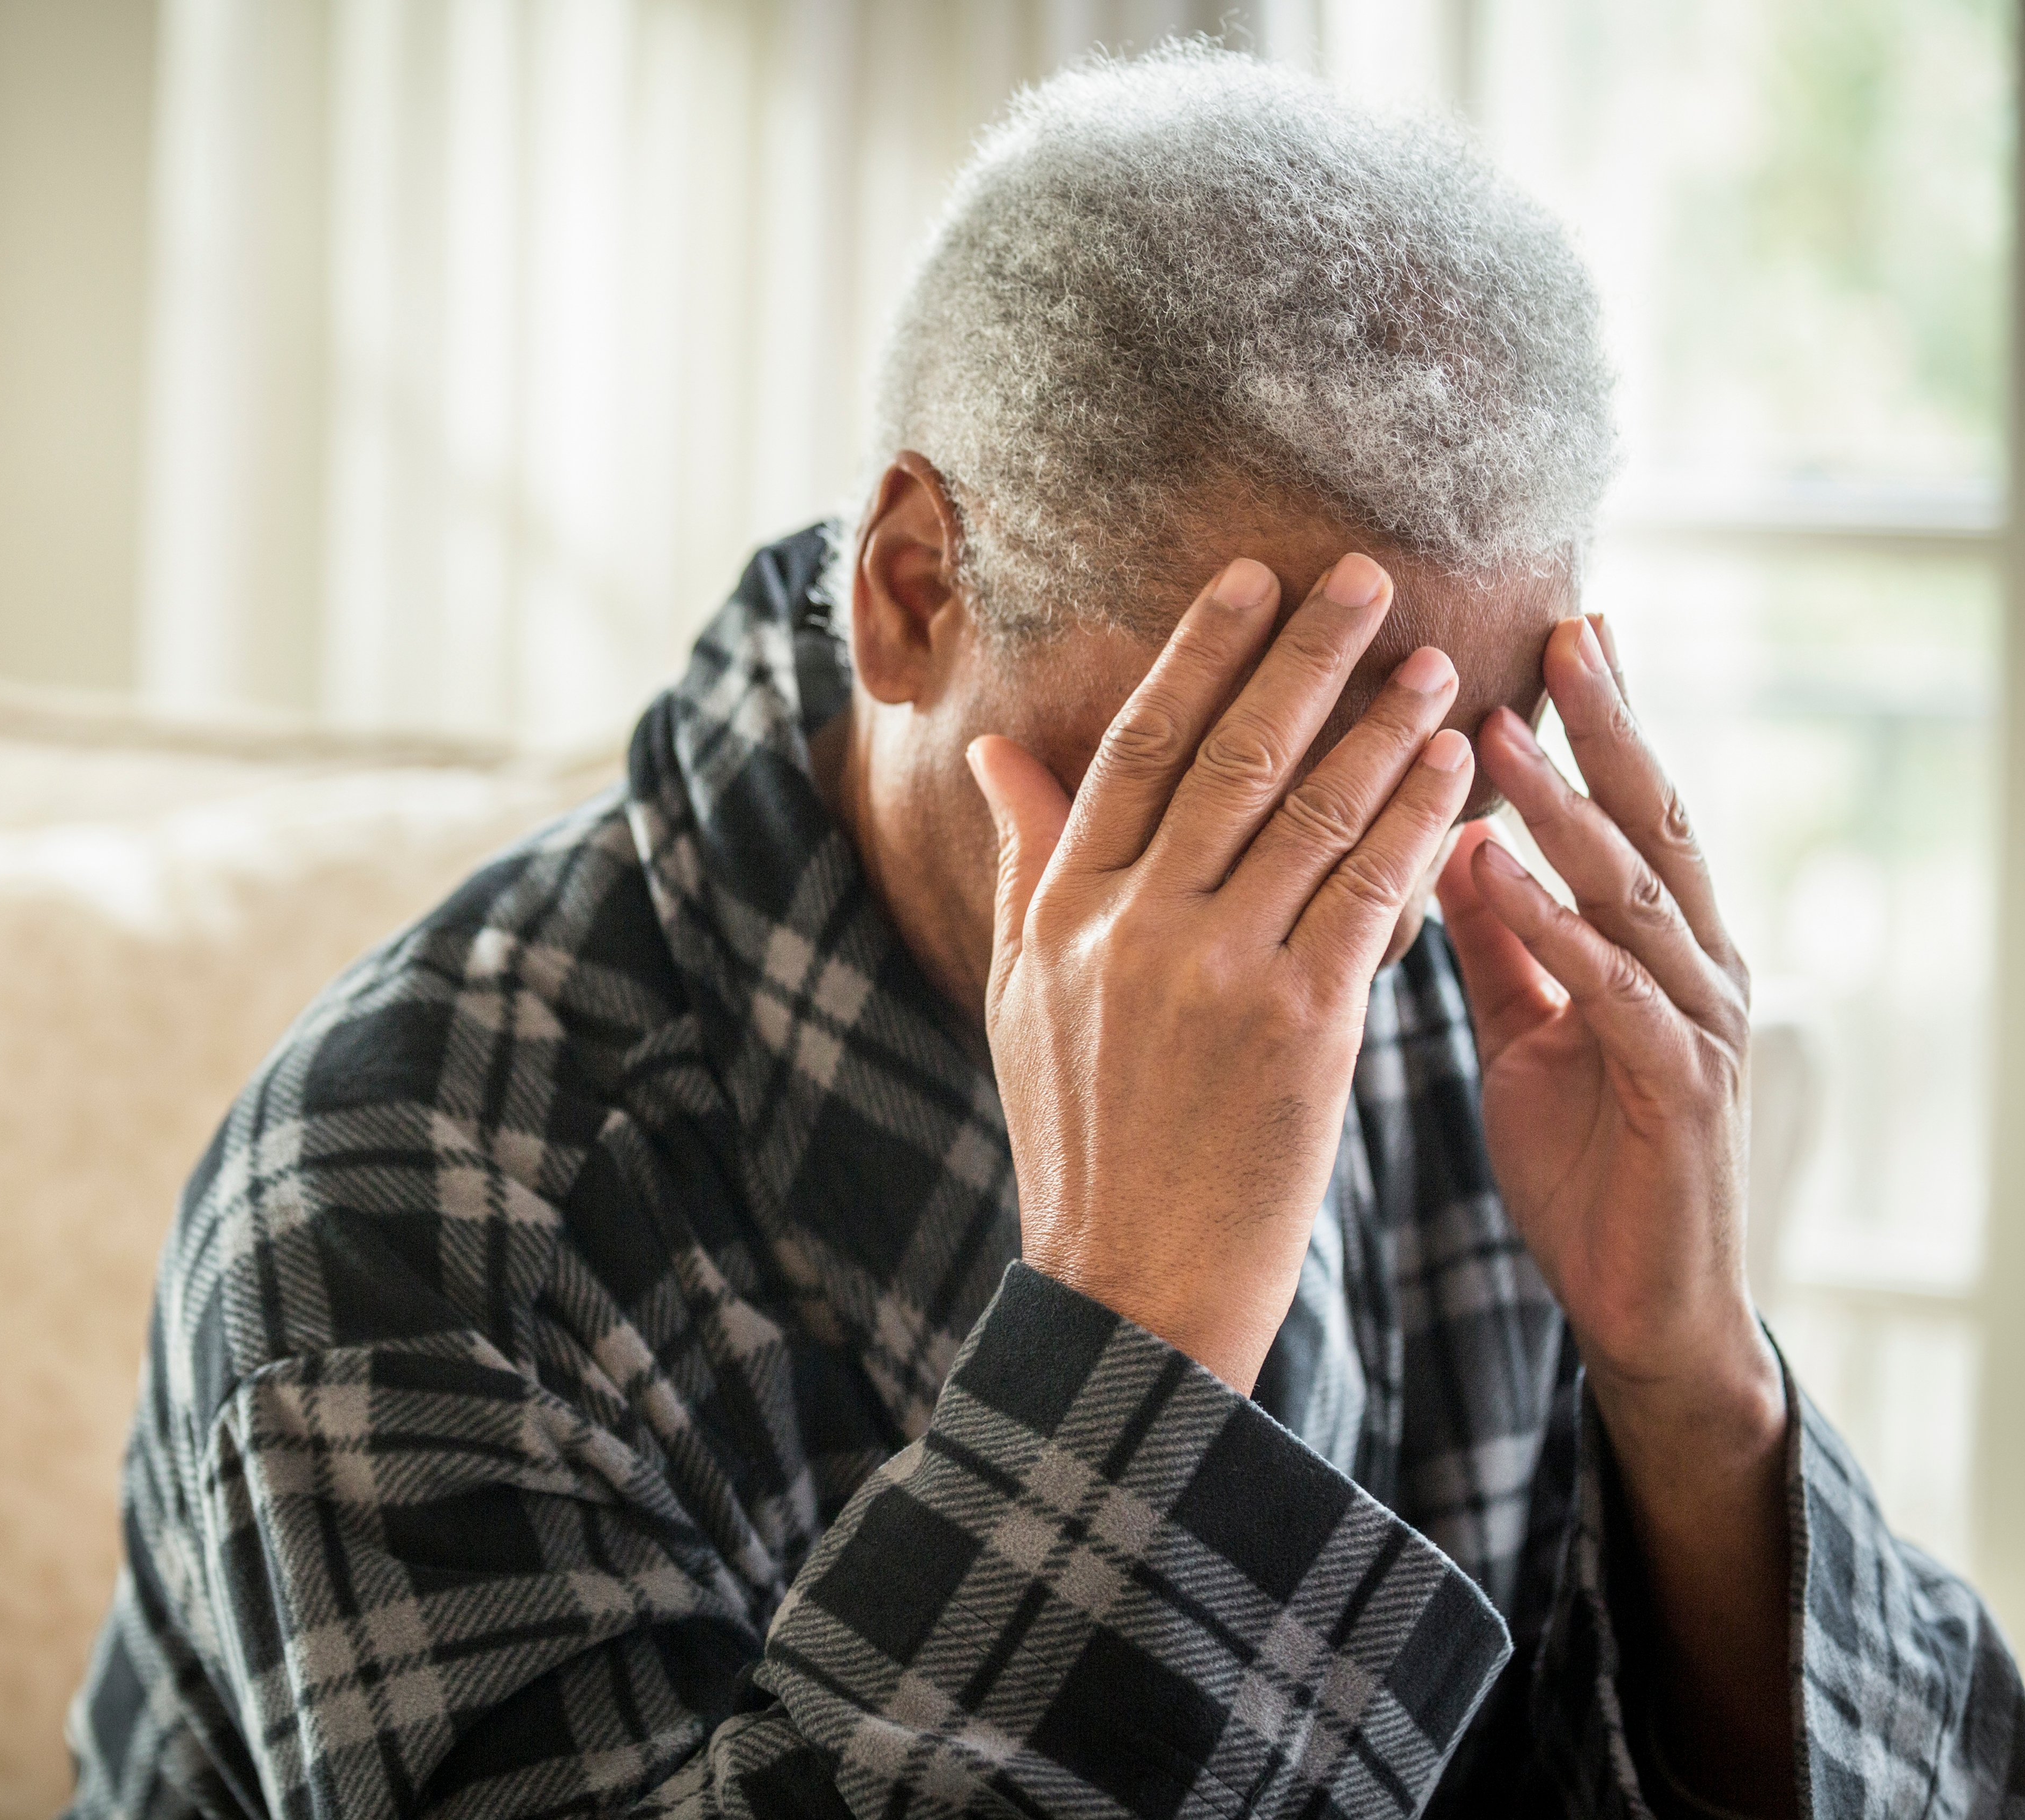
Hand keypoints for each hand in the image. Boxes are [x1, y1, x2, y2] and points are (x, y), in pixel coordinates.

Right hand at [969, 553, 1473, 1392]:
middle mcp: (1129, 926)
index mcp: (1060, 912)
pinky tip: (1458, 773)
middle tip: (1370, 577)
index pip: (1132, 748)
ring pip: (1312, 813)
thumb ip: (1025, 864)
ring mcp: (1213, 974)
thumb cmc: (1081, 1137)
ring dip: (1384, 725)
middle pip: (1230, 757)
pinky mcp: (1298, 1028)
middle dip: (1305, 655)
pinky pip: (1370, 895)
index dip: (1196, 654)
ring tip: (1439, 664)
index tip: (1251, 578)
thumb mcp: (1020, 995)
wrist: (1131, 1287)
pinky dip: (1419, 822)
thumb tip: (999, 751)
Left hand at [1437, 617, 1777, 1414]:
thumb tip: (1448, 840)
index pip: (1629, 809)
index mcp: (1656, 948)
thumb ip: (1499, 939)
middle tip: (1560, 633)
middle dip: (1606, 727)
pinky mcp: (1678, 1092)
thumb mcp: (1526, 1030)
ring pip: (1631, 895)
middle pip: (1650, 822)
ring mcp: (1694, 1026)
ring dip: (1563, 811)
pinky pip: (1612, 994)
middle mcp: (1694, 968)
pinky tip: (1498, 872)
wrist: (1641, 1305)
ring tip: (1496, 732)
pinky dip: (1556, 929)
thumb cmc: (1584, 1162)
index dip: (1602, 722)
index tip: (1564, 629)